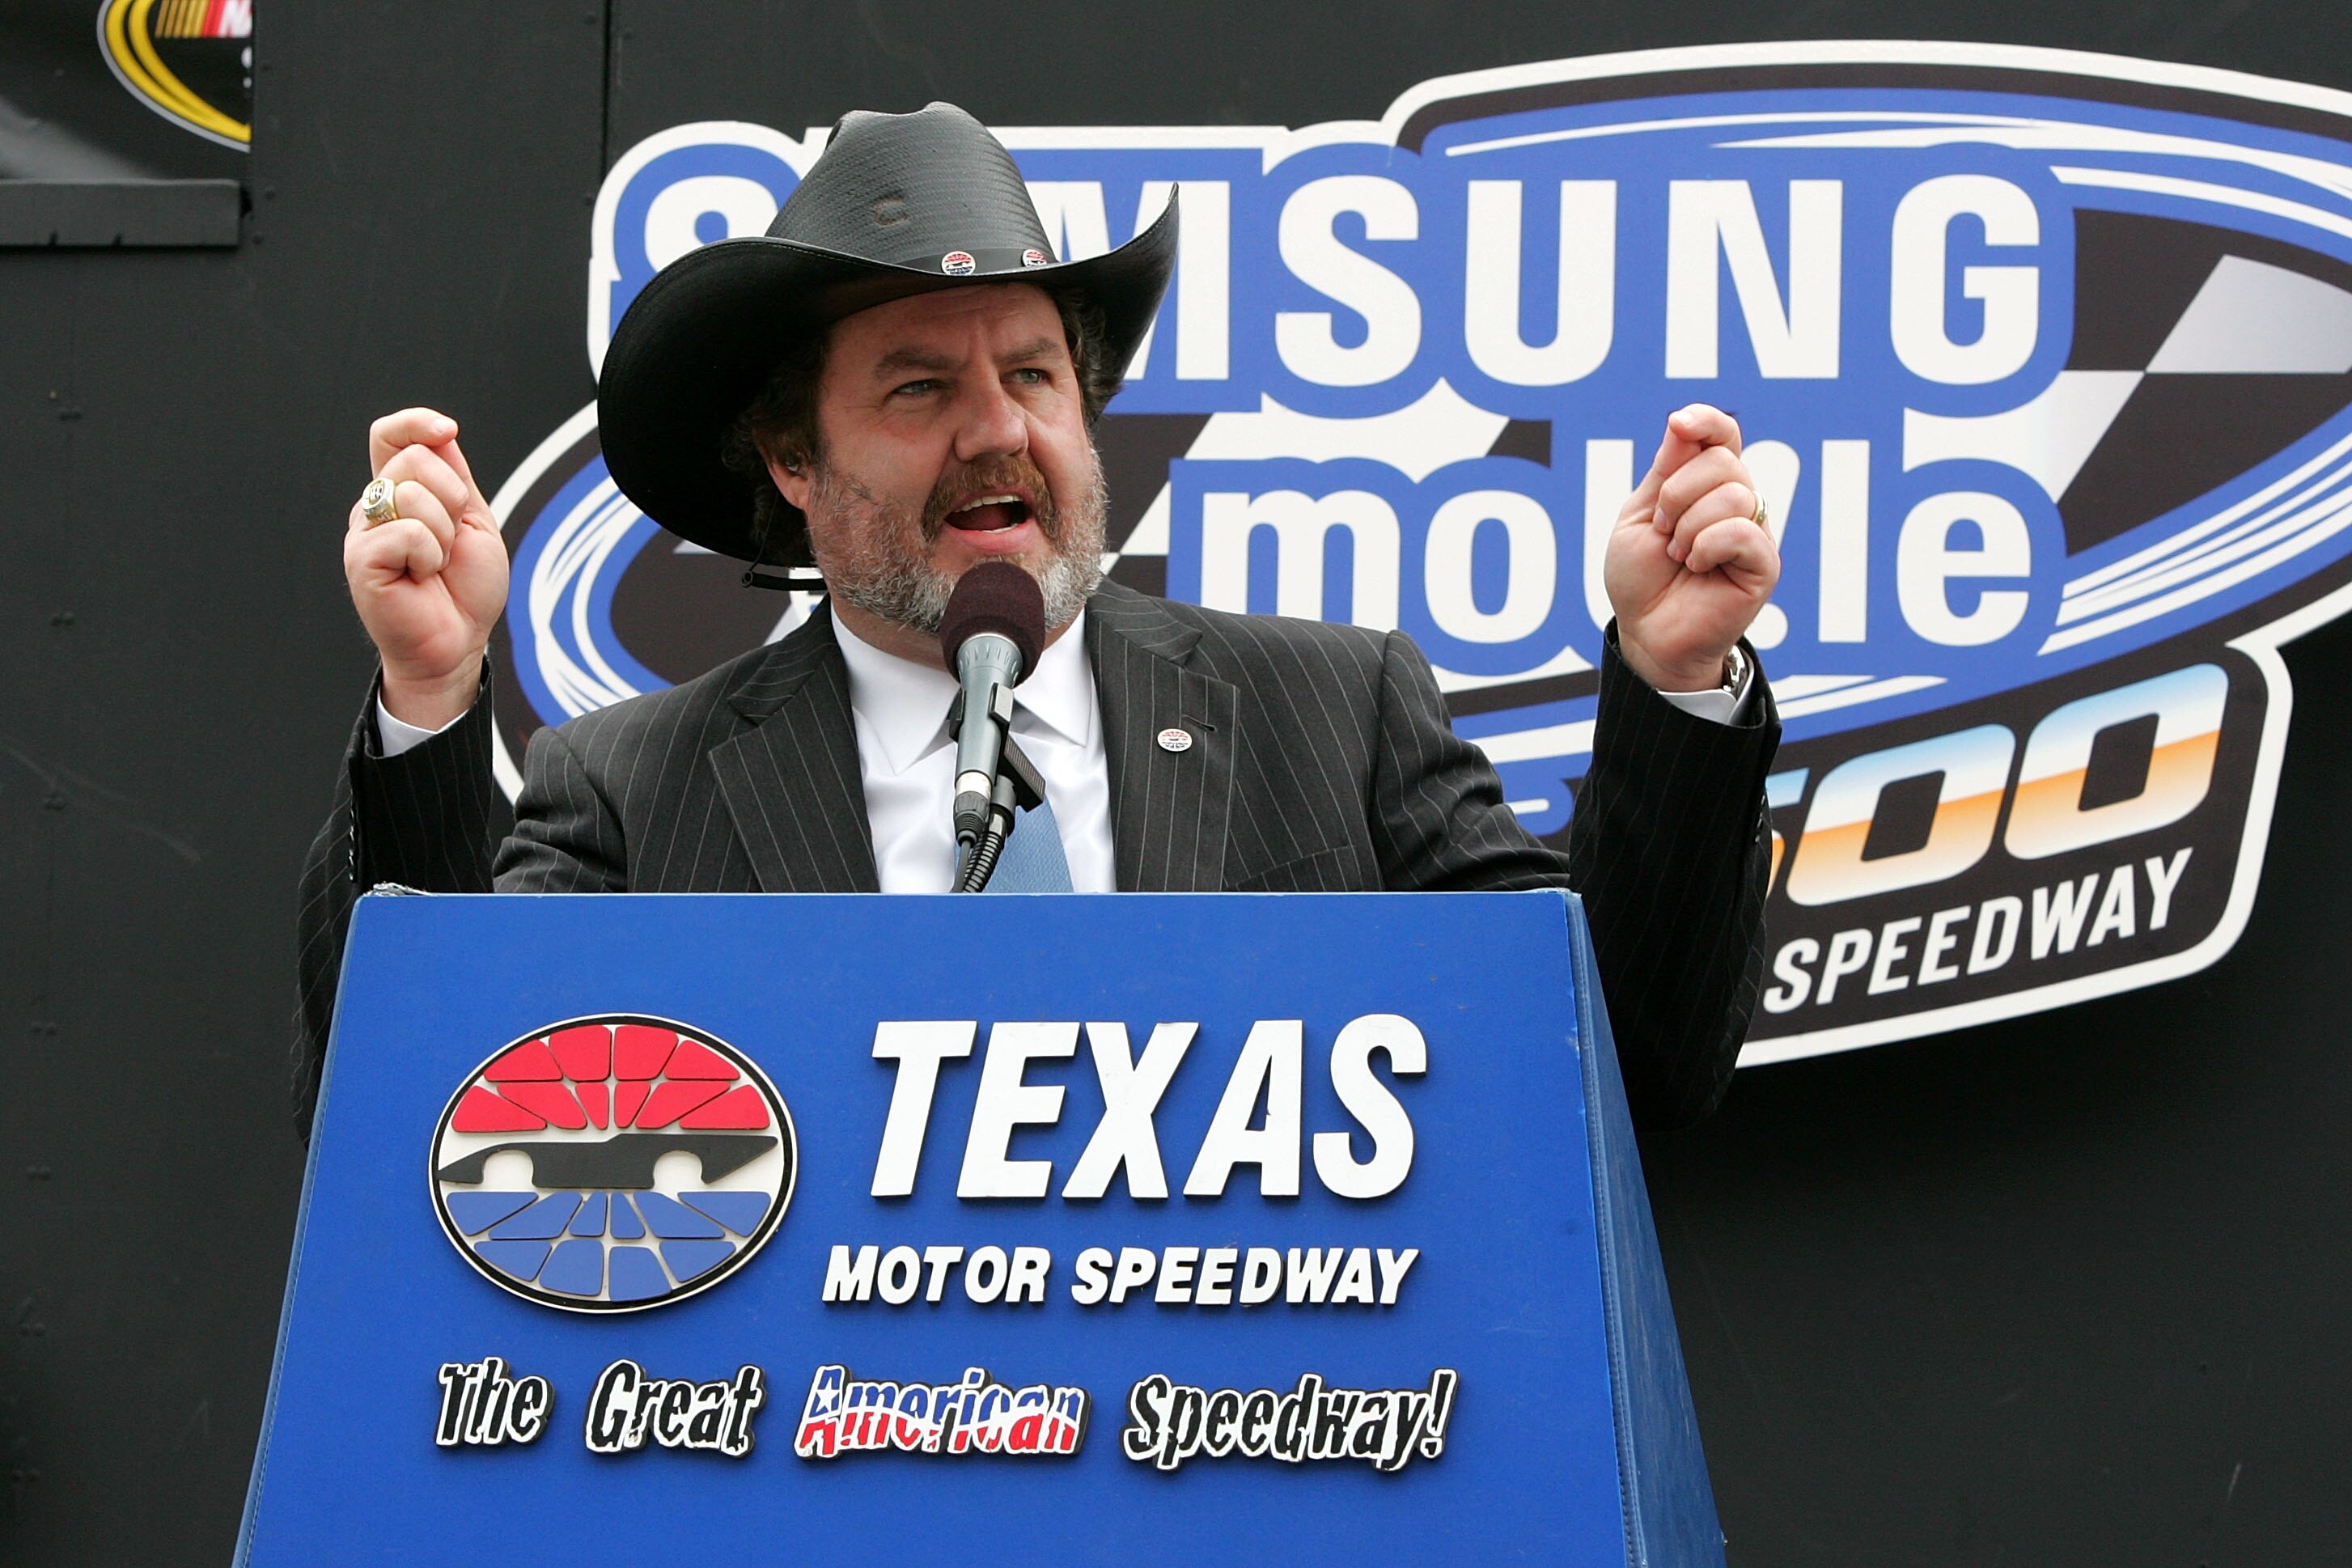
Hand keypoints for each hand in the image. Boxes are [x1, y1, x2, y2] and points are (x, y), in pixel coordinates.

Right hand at [343, 408, 507, 729]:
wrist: (459, 641)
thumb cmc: (465, 588)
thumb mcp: (472, 520)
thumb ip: (454, 475)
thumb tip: (440, 432)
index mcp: (401, 491)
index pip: (390, 436)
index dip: (415, 422)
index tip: (447, 430)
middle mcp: (375, 506)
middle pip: (414, 459)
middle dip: (452, 499)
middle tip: (450, 542)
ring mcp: (364, 531)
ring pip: (411, 493)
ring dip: (443, 533)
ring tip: (435, 563)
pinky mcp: (361, 559)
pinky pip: (406, 532)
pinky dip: (429, 555)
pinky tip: (421, 577)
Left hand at [1605, 403, 1780, 692]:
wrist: (1647, 634)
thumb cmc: (1643, 579)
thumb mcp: (1639, 517)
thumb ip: (1663, 472)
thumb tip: (1681, 422)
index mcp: (1708, 485)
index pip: (1723, 435)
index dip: (1706, 421)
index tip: (1679, 424)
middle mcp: (1738, 503)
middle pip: (1723, 460)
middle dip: (1676, 493)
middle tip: (1663, 531)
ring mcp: (1754, 532)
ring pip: (1734, 493)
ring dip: (1688, 526)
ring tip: (1678, 555)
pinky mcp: (1764, 564)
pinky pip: (1742, 531)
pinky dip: (1707, 545)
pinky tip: (1696, 565)